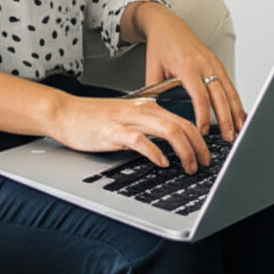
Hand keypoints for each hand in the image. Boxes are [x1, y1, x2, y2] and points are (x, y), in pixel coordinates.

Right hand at [50, 94, 209, 173]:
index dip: (200, 139)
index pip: (183, 120)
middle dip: (199, 146)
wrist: (67, 113)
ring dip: (184, 150)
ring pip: (168, 130)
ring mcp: (129, 120)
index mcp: (147, 107)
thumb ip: (147, 128)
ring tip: (189, 166)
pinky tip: (162, 163)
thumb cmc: (95, 119)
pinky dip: (156, 153)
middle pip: (182, 125)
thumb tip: (168, 146)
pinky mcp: (115, 132)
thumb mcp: (127, 120)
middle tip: (205, 163)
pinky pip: (141, 141)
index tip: (206, 154)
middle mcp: (142, 111)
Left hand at [123, 1, 245, 141]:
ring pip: (229, 90)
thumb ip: (154, 92)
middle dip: (226, 119)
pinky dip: (236, 100)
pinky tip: (239, 113)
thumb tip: (155, 114)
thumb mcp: (152, 69)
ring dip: (235, 111)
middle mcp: (204, 63)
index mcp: (187, 66)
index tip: (203, 132)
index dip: (203, 116)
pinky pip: (229, 83)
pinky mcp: (217, 62)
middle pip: (219, 95)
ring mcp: (212, 62)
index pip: (200, 96)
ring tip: (239, 130)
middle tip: (229, 138)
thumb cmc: (160, 45)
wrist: (166, 23)